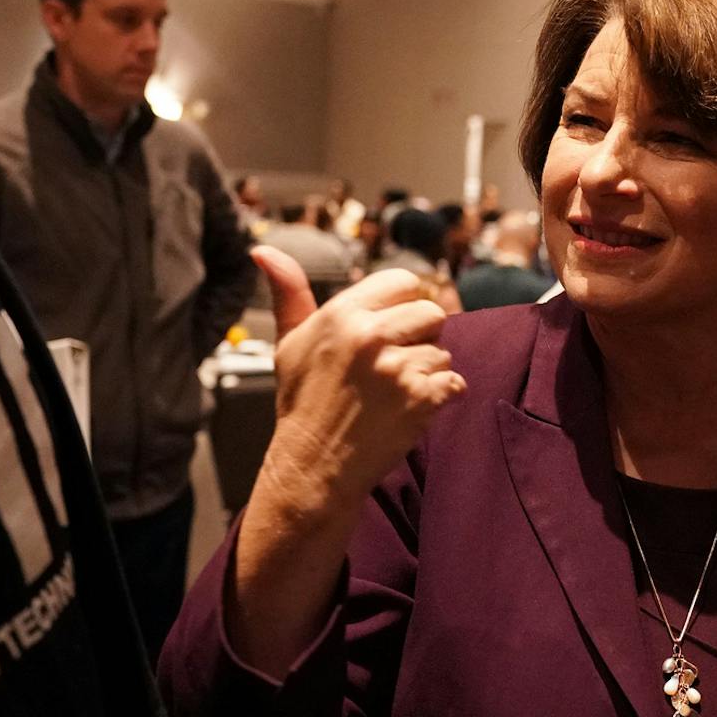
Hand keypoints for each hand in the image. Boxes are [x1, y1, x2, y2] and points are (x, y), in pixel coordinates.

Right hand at [251, 246, 464, 514]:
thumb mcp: (289, 343)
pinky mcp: (421, 398)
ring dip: (427, 370)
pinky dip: (440, 396)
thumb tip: (262, 249)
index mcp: (342, 314)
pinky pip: (454, 381)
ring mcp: (398, 368)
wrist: (313, 466)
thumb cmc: (302, 402)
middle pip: (431, 312)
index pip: (403, 282)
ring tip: (393, 391)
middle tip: (394, 363)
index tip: (388, 329)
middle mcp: (370, 335)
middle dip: (420, 335)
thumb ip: (290, 293)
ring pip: (443, 350)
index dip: (401, 305)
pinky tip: (409, 408)